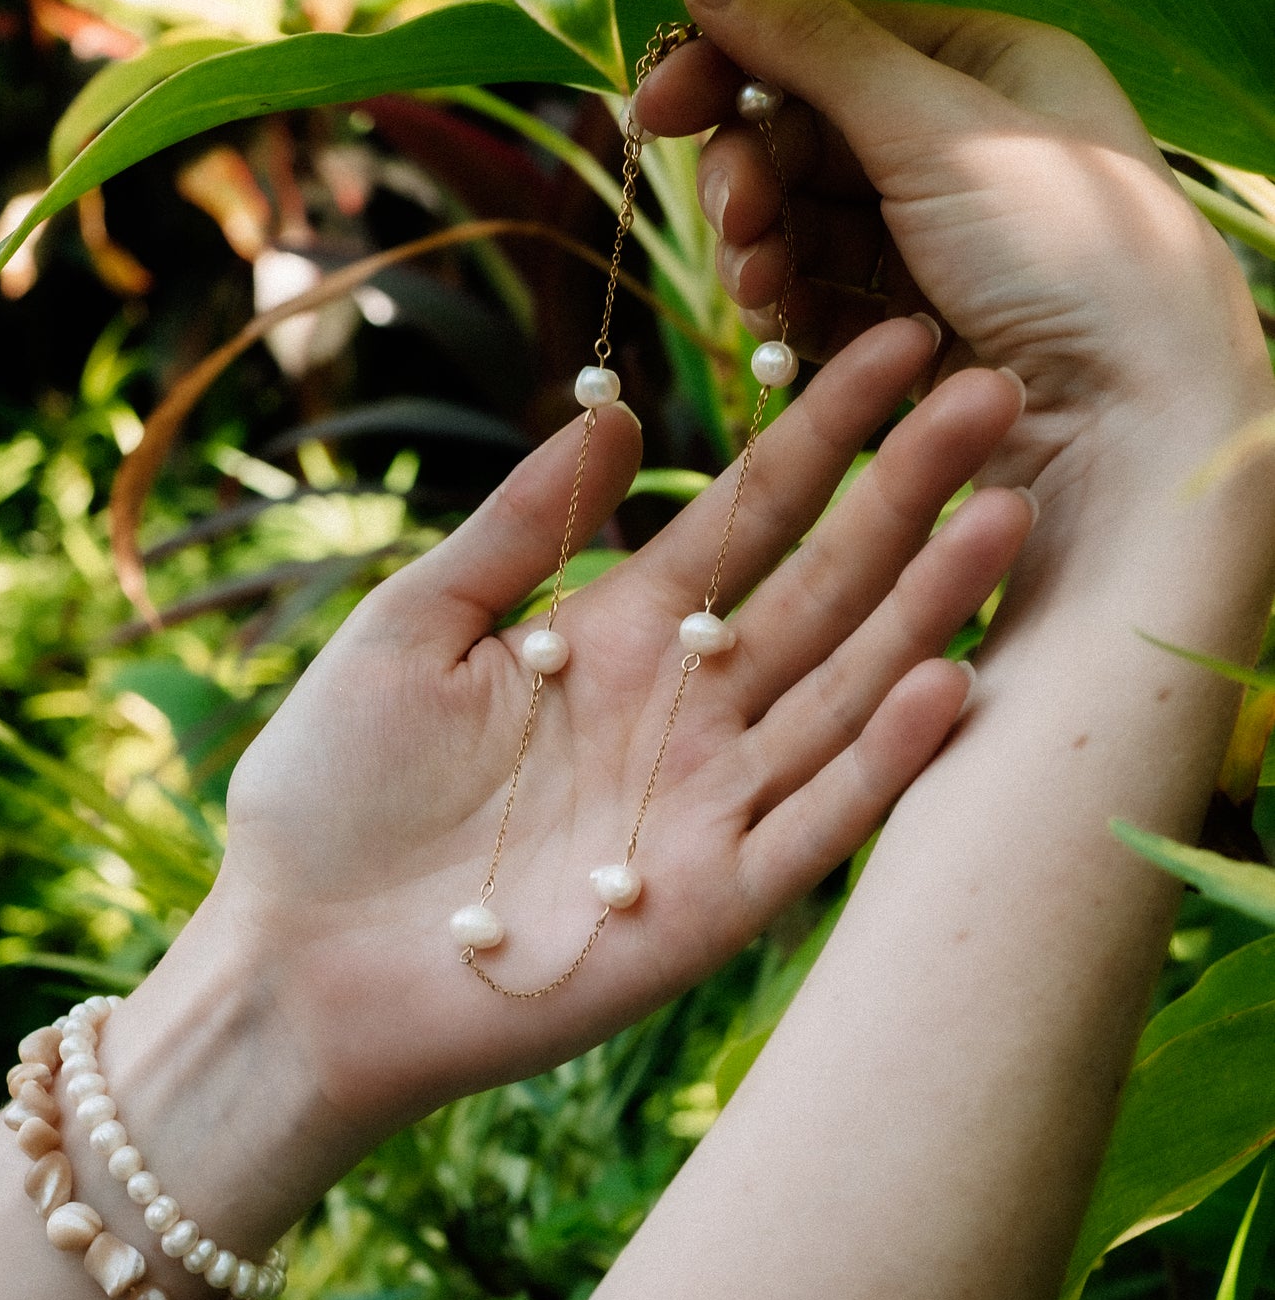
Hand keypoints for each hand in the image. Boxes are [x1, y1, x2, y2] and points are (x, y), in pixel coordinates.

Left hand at [201, 317, 1029, 1155]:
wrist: (294, 958)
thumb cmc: (333, 789)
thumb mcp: (414, 625)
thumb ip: (520, 526)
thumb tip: (615, 411)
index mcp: (617, 633)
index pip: (749, 512)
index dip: (824, 429)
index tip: (897, 341)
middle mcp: (684, 711)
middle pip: (821, 585)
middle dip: (906, 489)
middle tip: (993, 390)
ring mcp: (707, 805)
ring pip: (843, 690)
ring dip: (925, 606)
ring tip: (1005, 511)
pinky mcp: (711, 905)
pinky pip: (814, 824)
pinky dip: (880, 762)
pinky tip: (947, 682)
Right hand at [635, 0, 1273, 495]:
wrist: (1135, 430)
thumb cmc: (1069, 258)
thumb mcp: (936, 129)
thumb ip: (809, 46)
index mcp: (992, 65)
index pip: (829, 41)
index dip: (736, 69)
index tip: (657, 108)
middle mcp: (966, 146)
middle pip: (803, 137)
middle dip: (753, 178)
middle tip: (738, 223)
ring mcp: (940, 243)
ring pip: (801, 224)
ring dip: (763, 250)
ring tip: (762, 290)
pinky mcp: (919, 328)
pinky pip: (820, 298)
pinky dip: (791, 310)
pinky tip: (785, 333)